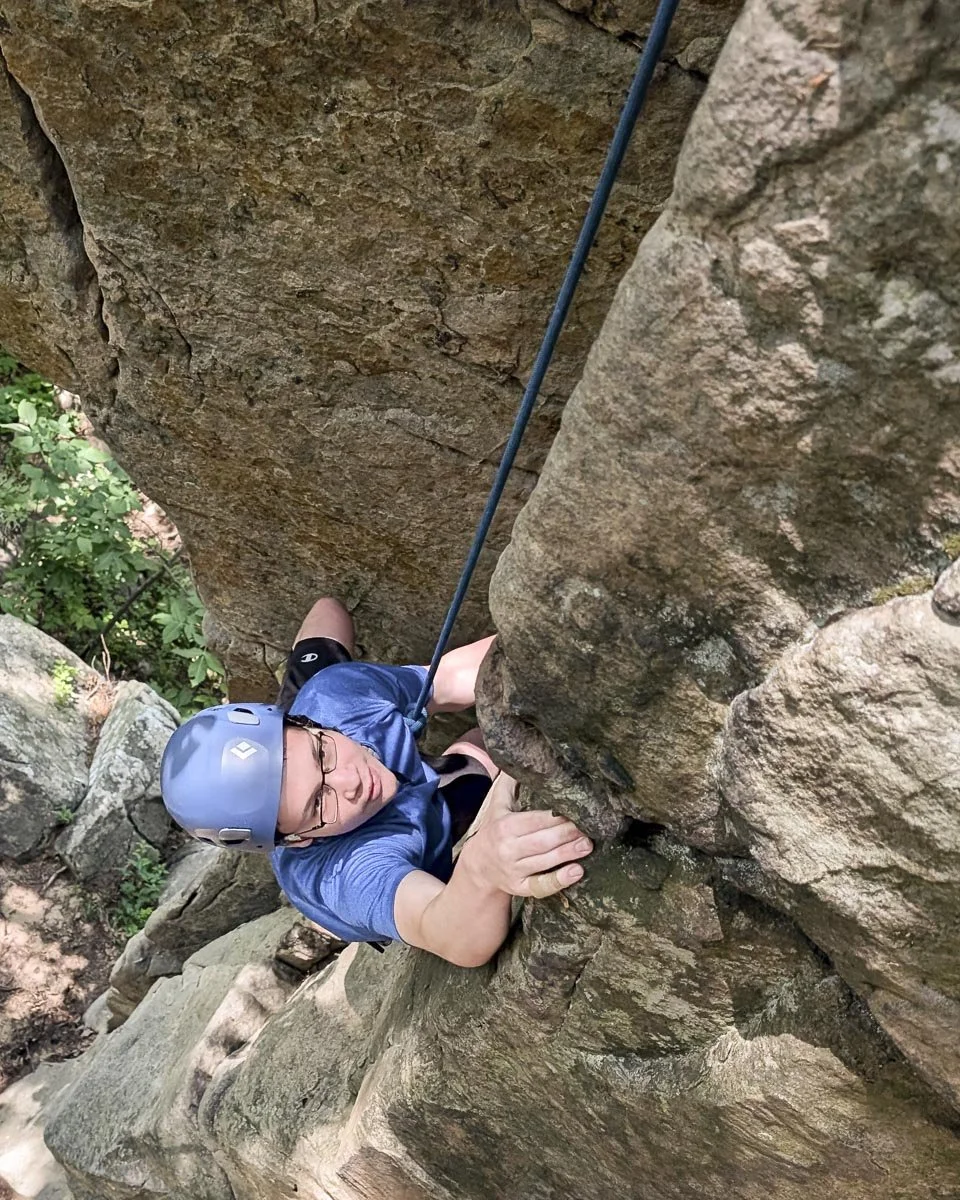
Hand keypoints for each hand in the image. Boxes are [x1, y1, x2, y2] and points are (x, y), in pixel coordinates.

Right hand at [460, 773, 592, 898]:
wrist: (478, 866)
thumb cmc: (494, 830)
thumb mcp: (497, 805)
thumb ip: (508, 784)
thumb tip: (519, 757)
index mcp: (505, 826)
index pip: (535, 820)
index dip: (557, 817)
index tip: (576, 810)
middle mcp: (508, 849)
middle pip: (543, 841)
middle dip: (568, 834)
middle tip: (591, 828)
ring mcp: (514, 870)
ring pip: (545, 862)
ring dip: (569, 853)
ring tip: (588, 845)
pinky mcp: (520, 888)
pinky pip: (541, 887)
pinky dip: (559, 881)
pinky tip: (576, 871)